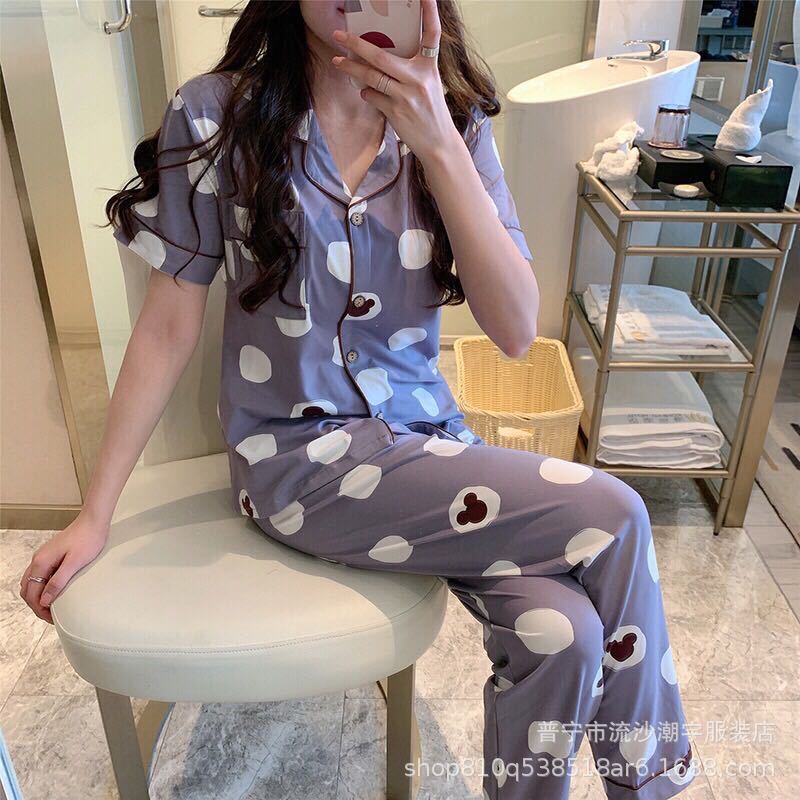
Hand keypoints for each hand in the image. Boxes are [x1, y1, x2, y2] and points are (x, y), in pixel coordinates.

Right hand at [19, 512, 108, 622]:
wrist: (94, 521)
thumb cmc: (88, 539)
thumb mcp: (75, 563)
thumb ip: (58, 582)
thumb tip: (44, 601)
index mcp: (41, 562)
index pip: (32, 593)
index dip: (40, 608)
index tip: (52, 618)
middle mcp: (38, 559)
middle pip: (28, 589)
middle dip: (37, 605)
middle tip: (52, 615)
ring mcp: (43, 556)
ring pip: (31, 582)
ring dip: (38, 596)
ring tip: (53, 606)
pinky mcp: (50, 555)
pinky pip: (40, 575)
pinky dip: (42, 587)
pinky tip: (54, 591)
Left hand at [331, 0, 461, 166]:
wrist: (438, 143)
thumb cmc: (431, 112)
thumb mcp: (428, 85)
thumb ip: (411, 70)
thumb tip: (381, 58)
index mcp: (429, 67)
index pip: (431, 36)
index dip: (430, 13)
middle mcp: (419, 79)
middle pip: (381, 56)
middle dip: (356, 44)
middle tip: (339, 35)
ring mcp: (406, 96)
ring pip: (371, 76)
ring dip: (351, 68)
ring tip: (337, 61)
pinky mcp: (396, 112)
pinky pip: (372, 96)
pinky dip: (366, 92)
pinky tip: (366, 92)